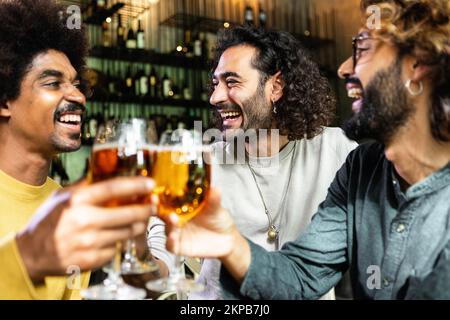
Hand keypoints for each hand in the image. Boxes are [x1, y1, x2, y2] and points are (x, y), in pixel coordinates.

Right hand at [16, 177, 153, 282]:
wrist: (30, 253)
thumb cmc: (48, 221)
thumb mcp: (61, 197)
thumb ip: (84, 186)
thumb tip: (106, 173)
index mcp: (77, 201)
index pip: (113, 189)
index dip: (136, 186)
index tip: (150, 184)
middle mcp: (85, 221)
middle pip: (128, 214)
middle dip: (146, 210)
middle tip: (153, 205)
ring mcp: (89, 242)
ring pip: (127, 233)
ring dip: (137, 226)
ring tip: (140, 220)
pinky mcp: (92, 260)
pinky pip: (116, 249)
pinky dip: (119, 242)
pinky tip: (114, 237)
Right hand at [159, 188, 238, 258]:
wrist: (227, 238)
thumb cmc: (217, 218)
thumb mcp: (215, 207)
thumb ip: (213, 198)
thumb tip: (214, 187)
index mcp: (179, 205)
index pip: (164, 197)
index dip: (158, 192)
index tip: (154, 185)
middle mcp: (175, 218)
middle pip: (160, 212)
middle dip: (155, 206)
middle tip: (155, 200)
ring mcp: (176, 233)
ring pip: (166, 228)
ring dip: (168, 223)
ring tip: (172, 218)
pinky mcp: (180, 247)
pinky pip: (171, 246)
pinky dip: (170, 241)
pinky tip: (173, 237)